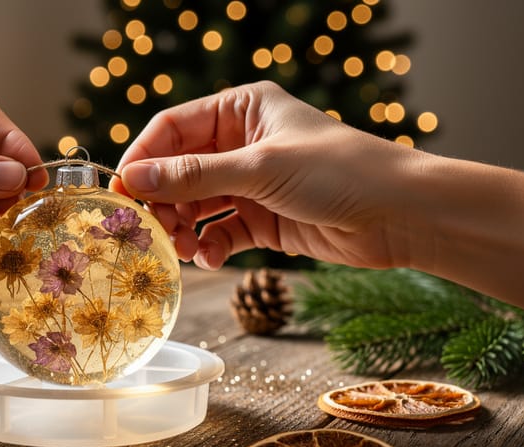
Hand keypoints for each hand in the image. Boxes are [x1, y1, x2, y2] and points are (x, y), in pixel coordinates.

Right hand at [111, 80, 421, 270]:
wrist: (401, 216)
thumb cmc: (338, 171)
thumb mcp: (259, 168)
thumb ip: (192, 175)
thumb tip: (132, 178)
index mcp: (241, 110)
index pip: (173, 129)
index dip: (144, 159)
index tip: (122, 192)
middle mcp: (242, 144)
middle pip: (179, 172)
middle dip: (164, 203)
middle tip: (152, 232)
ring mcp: (252, 184)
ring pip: (197, 206)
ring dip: (184, 229)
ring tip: (182, 250)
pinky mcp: (263, 220)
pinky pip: (221, 232)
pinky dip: (211, 247)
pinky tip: (211, 260)